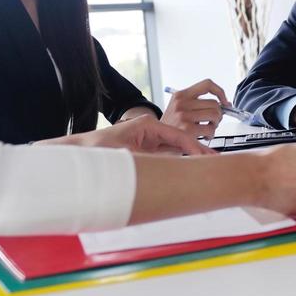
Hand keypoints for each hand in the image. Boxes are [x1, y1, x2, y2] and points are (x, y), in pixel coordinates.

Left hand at [44, 116, 211, 156]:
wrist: (79, 153)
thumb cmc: (97, 150)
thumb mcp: (125, 157)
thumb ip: (150, 162)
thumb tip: (168, 169)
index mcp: (148, 125)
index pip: (179, 135)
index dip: (195, 148)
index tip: (208, 158)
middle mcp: (150, 130)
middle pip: (181, 141)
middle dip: (197, 152)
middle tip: (216, 161)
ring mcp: (148, 139)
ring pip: (175, 148)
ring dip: (189, 157)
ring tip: (207, 166)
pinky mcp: (145, 149)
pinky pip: (166, 155)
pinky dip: (177, 162)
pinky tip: (187, 170)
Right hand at [161, 78, 227, 138]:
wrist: (155, 138)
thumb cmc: (172, 124)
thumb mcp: (179, 107)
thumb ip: (197, 103)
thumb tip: (225, 104)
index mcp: (180, 95)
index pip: (207, 84)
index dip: (220, 92)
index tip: (225, 101)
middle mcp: (181, 103)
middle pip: (214, 103)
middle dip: (218, 114)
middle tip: (213, 121)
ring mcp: (183, 116)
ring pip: (215, 115)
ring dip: (215, 124)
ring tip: (208, 128)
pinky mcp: (187, 129)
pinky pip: (210, 129)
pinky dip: (211, 134)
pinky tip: (204, 136)